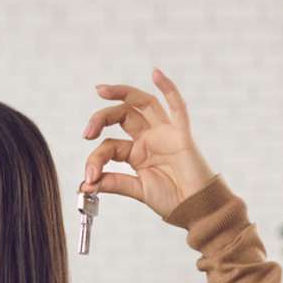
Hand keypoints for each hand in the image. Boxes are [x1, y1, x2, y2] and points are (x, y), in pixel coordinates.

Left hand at [79, 67, 217, 219]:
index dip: (95, 159)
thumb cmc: (171, 199)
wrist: (196, 208)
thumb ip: (113, 183)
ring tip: (102, 90)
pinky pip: (177, 107)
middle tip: (87, 132)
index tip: (89, 177)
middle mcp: (149, 139)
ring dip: (122, 94)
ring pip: (143, 105)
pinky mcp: (182, 135)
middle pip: (122, 116)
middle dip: (101, 119)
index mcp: (136, 154)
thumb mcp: (136, 190)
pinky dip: (168, 88)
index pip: (109, 146)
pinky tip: (156, 73)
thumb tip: (86, 184)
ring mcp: (165, 134)